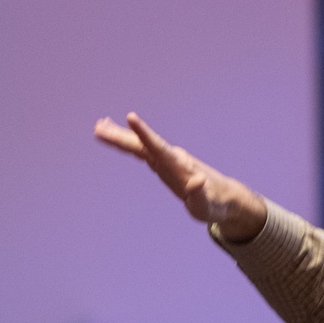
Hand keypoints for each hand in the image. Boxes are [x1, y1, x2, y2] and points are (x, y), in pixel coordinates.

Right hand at [94, 113, 266, 242]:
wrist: (225, 197)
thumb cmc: (215, 204)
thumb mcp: (207, 205)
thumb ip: (201, 193)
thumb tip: (198, 181)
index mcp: (179, 165)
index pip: (158, 147)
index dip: (144, 133)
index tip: (130, 117)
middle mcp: (171, 158)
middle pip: (143, 144)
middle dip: (121, 136)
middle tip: (98, 128)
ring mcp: (166, 160)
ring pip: (139, 145)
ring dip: (120, 137)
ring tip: (98, 127)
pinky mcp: (163, 164)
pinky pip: (142, 150)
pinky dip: (128, 142)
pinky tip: (115, 136)